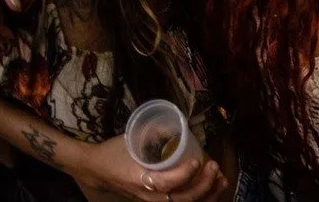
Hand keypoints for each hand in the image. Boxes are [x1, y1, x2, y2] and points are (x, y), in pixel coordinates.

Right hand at [70, 136, 228, 201]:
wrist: (97, 170)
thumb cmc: (115, 152)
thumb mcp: (132, 139)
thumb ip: (154, 132)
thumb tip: (178, 124)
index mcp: (139, 179)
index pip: (166, 183)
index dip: (184, 175)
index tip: (197, 161)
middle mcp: (148, 195)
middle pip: (180, 199)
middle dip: (202, 185)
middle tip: (213, 166)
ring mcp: (153, 201)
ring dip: (206, 194)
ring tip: (221, 179)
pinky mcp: (157, 201)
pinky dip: (201, 198)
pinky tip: (215, 188)